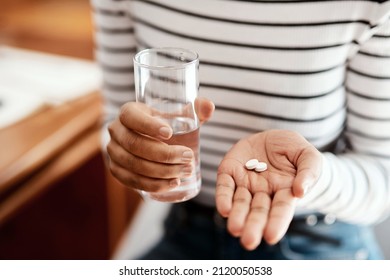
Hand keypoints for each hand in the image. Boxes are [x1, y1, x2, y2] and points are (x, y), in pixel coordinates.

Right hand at [107, 97, 213, 192]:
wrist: (148, 139)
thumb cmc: (165, 124)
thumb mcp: (178, 114)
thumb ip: (196, 108)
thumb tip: (209, 106)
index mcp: (128, 112)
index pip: (132, 117)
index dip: (149, 126)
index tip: (170, 133)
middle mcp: (116, 131)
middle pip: (135, 145)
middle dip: (164, 154)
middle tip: (188, 157)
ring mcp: (113, 152)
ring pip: (134, 165)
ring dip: (161, 172)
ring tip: (184, 172)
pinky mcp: (116, 170)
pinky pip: (132, 181)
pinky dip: (153, 184)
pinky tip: (172, 183)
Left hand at [216, 130, 321, 249]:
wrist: (272, 137)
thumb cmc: (294, 150)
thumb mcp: (308, 156)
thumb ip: (309, 172)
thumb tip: (300, 191)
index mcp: (285, 191)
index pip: (281, 210)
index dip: (276, 222)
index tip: (271, 237)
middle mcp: (263, 192)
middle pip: (258, 212)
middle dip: (253, 226)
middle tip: (248, 241)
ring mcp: (245, 183)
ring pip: (240, 203)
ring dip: (237, 216)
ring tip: (235, 228)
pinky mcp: (229, 172)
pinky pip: (225, 186)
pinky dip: (223, 198)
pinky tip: (224, 209)